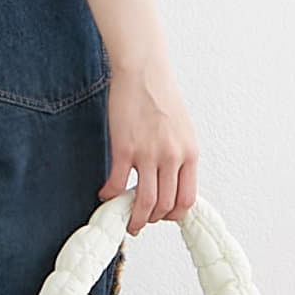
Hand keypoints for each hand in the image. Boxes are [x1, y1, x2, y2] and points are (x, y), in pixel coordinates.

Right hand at [99, 60, 199, 233]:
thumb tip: (172, 180)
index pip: (186, 200)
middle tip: (139, 222)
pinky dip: (110, 195)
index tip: (162, 216)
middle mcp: (172, 157)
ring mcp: (148, 154)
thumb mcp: (183, 130)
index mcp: (189, 154)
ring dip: (133, 218)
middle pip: (165, 206)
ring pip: (144, 202)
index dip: (173, 215)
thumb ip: (179, 156)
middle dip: (151, 220)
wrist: (144, 73)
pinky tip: (105, 194)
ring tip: (125, 221)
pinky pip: (117, 183)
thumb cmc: (161, 96)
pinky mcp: (125, 148)